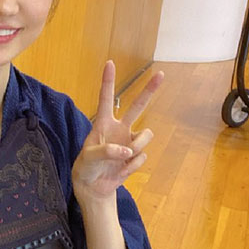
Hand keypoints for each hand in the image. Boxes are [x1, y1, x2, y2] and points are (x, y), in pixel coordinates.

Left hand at [72, 61, 163, 200]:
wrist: (94, 186)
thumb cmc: (86, 167)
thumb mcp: (89, 158)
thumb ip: (106, 151)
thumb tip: (128, 149)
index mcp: (103, 124)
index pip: (106, 98)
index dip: (108, 81)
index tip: (110, 62)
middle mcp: (119, 128)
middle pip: (137, 106)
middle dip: (149, 90)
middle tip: (162, 74)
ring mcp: (130, 141)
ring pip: (146, 135)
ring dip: (138, 146)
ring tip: (124, 157)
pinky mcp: (136, 155)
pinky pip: (141, 157)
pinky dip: (131, 166)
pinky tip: (121, 170)